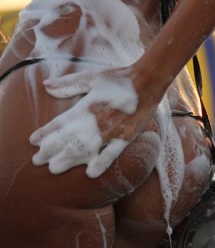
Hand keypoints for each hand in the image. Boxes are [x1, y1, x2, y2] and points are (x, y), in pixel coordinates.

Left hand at [29, 67, 157, 177]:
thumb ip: (68, 84)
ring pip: (86, 150)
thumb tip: (46, 85)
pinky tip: (91, 174)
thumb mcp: (91, 76)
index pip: (60, 123)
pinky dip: (101, 164)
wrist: (147, 81)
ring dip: (68, 160)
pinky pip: (112, 154)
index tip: (32, 141)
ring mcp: (111, 132)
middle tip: (37, 161)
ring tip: (54, 169)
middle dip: (51, 151)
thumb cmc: (119, 78)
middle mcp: (95, 122)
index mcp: (85, 106)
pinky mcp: (126, 137)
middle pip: (68, 140)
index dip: (45, 133)